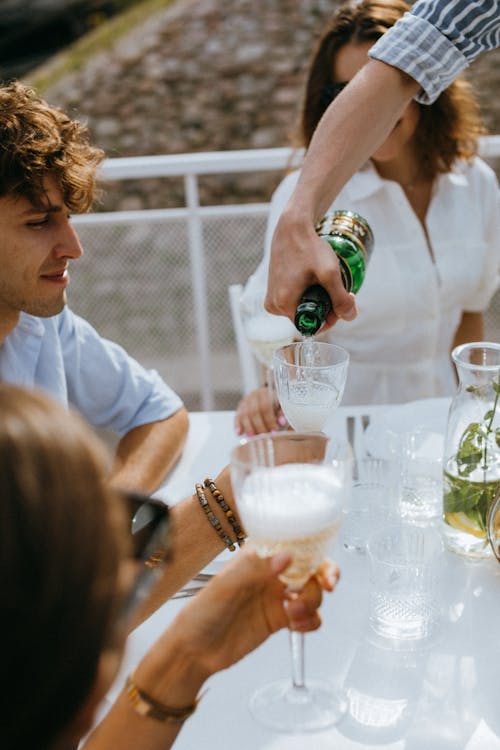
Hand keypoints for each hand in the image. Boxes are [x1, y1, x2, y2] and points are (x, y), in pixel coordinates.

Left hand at [168, 547, 338, 678]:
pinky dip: (310, 622)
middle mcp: (271, 574)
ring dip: (312, 602)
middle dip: (325, 576)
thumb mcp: (226, 585)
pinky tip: (297, 626)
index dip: (314, 550)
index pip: (294, 544)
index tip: (323, 562)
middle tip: (327, 587)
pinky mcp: (280, 620)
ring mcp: (277, 597)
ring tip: (294, 613)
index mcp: (258, 557)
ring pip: (312, 593)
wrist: (194, 651)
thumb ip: (256, 569)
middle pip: (311, 568)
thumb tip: (287, 556)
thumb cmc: (202, 612)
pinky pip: (308, 617)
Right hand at [234, 387, 287, 435]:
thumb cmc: (277, 407)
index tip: (274, 432)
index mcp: (267, 393)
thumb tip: (282, 422)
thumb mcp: (282, 408)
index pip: (266, 406)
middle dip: (259, 426)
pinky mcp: (239, 408)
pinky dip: (238, 425)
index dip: (270, 420)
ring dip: (249, 428)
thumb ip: (283, 414)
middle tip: (264, 437)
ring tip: (254, 438)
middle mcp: (254, 395)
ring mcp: (245, 401)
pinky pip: (237, 417)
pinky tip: (239, 433)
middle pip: (254, 411)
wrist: (267, 400)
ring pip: (245, 415)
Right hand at [264, 210, 356, 329]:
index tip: (341, 301)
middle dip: (325, 307)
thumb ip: (341, 298)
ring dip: (317, 300)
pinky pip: (294, 300)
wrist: (293, 227)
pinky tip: (314, 279)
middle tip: (336, 287)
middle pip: (307, 318)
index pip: (312, 326)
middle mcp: (273, 305)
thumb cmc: (309, 247)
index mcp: (283, 305)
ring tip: (325, 280)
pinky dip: (307, 294)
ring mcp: (271, 297)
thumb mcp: (329, 274)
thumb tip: (350, 317)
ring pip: (302, 309)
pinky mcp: (273, 289)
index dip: (331, 317)